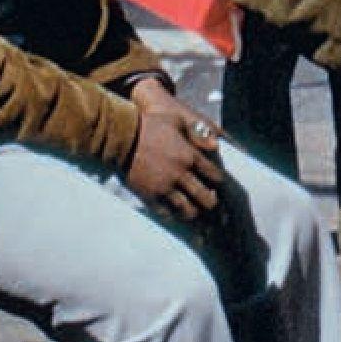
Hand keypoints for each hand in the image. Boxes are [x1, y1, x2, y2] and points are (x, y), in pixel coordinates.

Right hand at [125, 80, 225, 221]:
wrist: (120, 137)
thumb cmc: (149, 125)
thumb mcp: (177, 121)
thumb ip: (198, 133)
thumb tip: (216, 145)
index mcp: (190, 156)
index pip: (215, 176)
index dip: (219, 184)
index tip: (217, 186)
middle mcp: (180, 175)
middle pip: (206, 198)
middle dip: (214, 205)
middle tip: (216, 209)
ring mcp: (164, 188)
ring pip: (189, 211)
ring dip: (198, 216)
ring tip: (202, 219)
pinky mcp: (149, 197)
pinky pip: (168, 215)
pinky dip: (177, 218)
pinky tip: (180, 219)